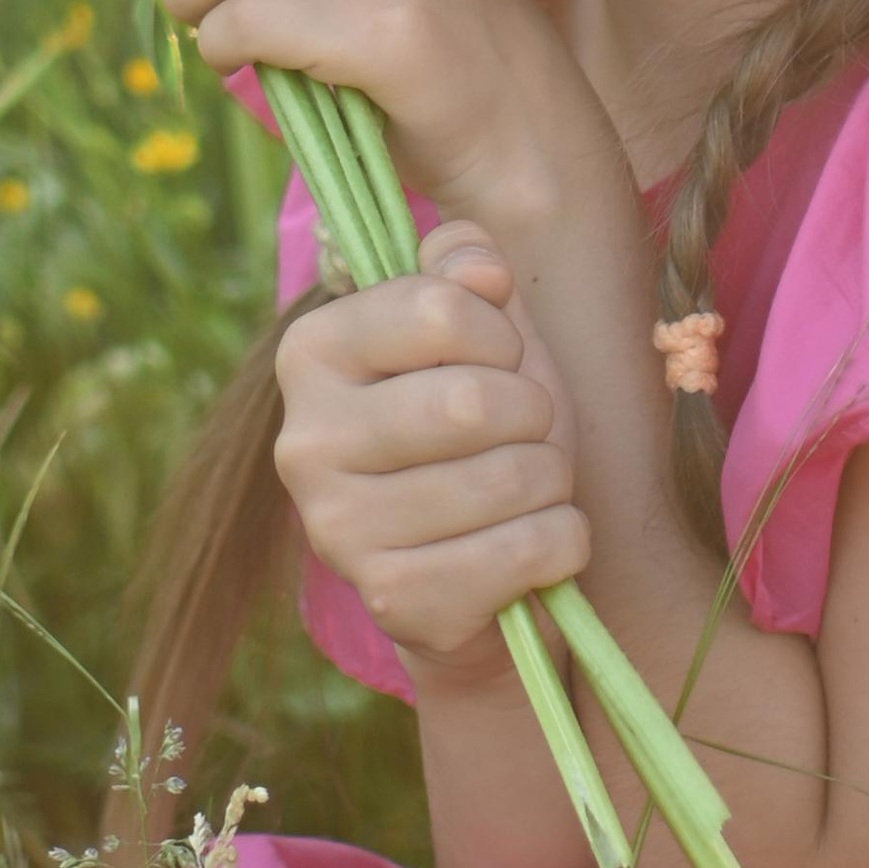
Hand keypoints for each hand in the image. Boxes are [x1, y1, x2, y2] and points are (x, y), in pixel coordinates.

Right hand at [274, 224, 588, 674]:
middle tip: (518, 435)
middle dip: (533, 415)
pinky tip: (531, 544)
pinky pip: (533, 547)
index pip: (440, 307)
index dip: (499, 333)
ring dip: (550, 479)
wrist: (474, 575)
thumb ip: (466, 265)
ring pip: (513, 477)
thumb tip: (480, 269)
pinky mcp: (394, 602)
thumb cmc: (479, 431)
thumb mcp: (479, 330)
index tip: (495, 361)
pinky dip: (563, 540)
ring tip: (523, 489)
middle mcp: (305, 442)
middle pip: (476, 400)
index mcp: (310, 353)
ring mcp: (340, 531)